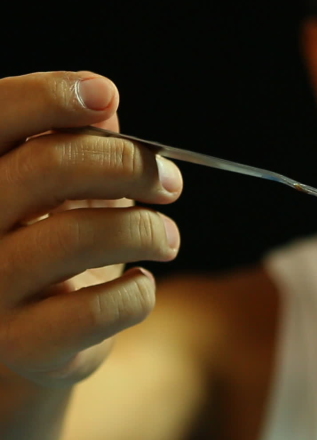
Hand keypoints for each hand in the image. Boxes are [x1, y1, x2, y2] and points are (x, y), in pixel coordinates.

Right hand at [0, 71, 182, 387]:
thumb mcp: (59, 190)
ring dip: (145, 230)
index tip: (106, 94)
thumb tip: (103, 104)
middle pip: (47, 167)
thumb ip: (72, 144)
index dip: (50, 95)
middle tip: (170, 181)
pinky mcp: (22, 345)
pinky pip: (97, 309)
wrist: (27, 342)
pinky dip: (138, 292)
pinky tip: (140, 284)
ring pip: (77, 236)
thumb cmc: (48, 245)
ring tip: (167, 238)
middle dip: (127, 164)